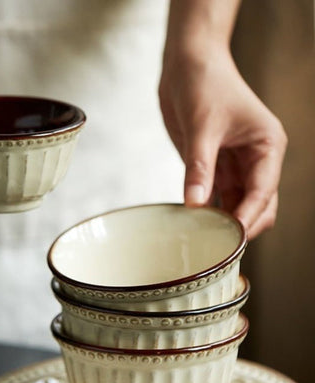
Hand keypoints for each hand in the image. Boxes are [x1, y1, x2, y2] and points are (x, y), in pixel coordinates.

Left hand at [159, 1, 287, 239]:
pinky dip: (210, 212)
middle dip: (242, 226)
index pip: (264, 191)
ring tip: (205, 240)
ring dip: (225, 222)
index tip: (231, 238)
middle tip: (218, 245)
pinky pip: (218, 198)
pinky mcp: (217, 167)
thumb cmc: (204, 82)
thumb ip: (199, 167)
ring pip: (239, 205)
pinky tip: (195, 225)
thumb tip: (195, 205)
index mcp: (267, 146)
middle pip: (258, 205)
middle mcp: (257, 159)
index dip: (248, 216)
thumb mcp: (202, 126)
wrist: (188, 63)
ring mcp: (237, 165)